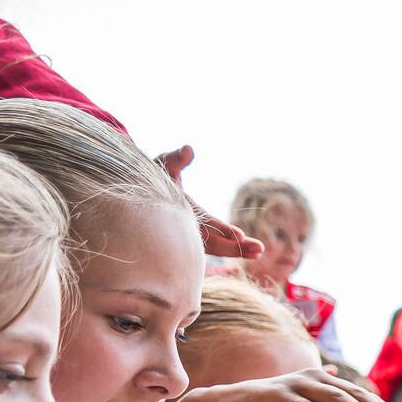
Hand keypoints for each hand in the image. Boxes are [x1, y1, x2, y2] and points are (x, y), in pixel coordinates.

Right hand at [156, 145, 262, 259]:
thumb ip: (177, 158)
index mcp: (181, 210)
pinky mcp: (197, 235)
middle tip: (259, 249)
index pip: (204, 222)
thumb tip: (189, 149)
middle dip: (235, 247)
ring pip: (215, 247)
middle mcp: (187, 226)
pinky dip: (232, 248)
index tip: (239, 235)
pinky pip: (215, 246)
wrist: (141, 190)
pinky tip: (251, 250)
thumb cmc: (154, 175)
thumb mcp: (163, 164)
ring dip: (238, 250)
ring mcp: (191, 234)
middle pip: (212, 242)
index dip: (221, 229)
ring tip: (259, 251)